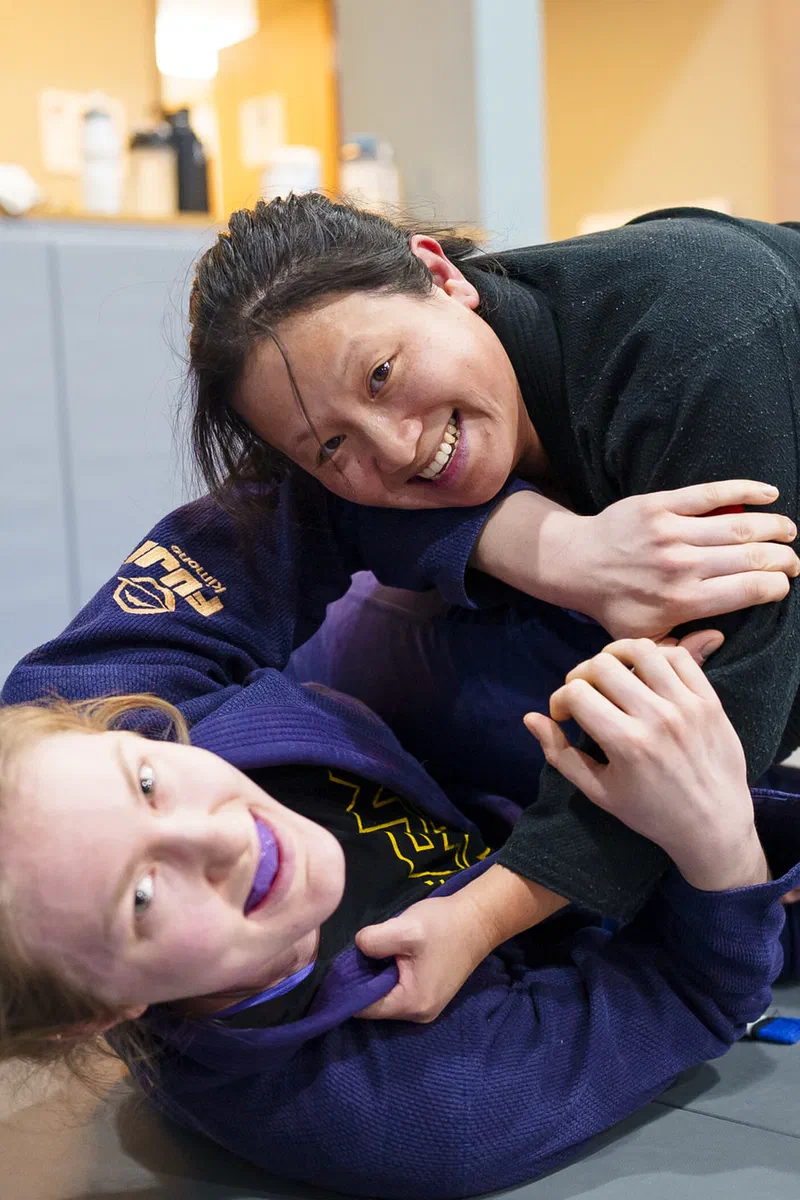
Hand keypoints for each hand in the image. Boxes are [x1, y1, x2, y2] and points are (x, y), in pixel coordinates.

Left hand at [355, 868, 565, 1022]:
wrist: (479, 919)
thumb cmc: (444, 925)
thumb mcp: (406, 928)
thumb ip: (375, 940)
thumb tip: (357, 947)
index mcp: (412, 1004)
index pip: (364, 1007)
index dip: (347, 986)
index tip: (340, 964)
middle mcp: (418, 1013)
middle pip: (374, 1003)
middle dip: (362, 979)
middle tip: (358, 952)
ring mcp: (426, 1005)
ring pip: (385, 996)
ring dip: (376, 975)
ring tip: (373, 951)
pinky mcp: (429, 992)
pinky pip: (398, 990)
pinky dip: (389, 974)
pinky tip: (390, 955)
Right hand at [524, 638, 768, 891]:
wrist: (714, 827)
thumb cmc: (651, 814)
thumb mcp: (599, 792)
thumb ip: (561, 754)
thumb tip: (530, 718)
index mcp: (626, 743)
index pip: (577, 692)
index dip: (560, 700)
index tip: (564, 716)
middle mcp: (656, 717)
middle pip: (602, 665)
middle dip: (581, 676)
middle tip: (584, 695)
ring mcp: (687, 705)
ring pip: (641, 650)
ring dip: (615, 655)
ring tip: (611, 673)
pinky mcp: (709, 700)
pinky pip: (679, 656)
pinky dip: (655, 656)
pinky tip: (644, 672)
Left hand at [561, 481, 797, 639]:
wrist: (577, 564)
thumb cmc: (614, 605)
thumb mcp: (643, 640)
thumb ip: (681, 650)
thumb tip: (719, 640)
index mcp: (684, 600)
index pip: (749, 590)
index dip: (776, 586)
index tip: (782, 585)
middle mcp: (682, 565)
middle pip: (752, 557)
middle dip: (783, 558)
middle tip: (792, 560)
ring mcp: (672, 532)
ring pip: (739, 526)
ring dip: (773, 526)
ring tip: (789, 531)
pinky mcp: (661, 505)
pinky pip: (712, 494)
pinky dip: (746, 491)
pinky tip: (769, 494)